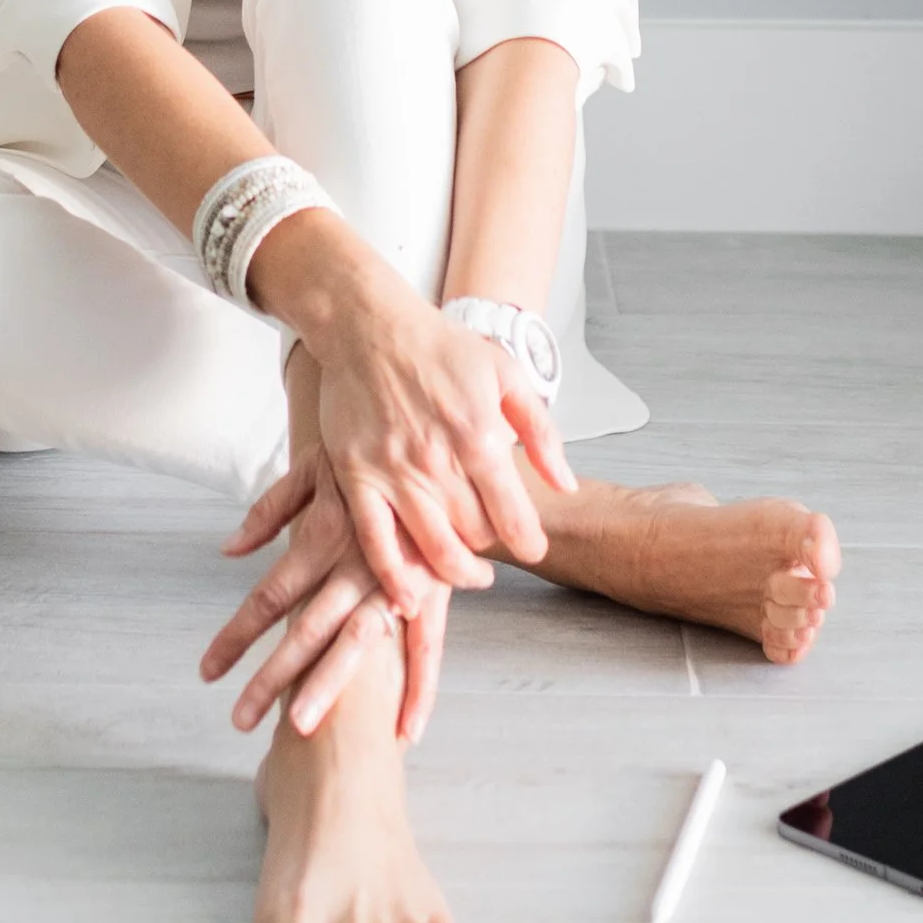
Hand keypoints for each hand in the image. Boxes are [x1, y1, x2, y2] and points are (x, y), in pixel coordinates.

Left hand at [201, 446, 449, 741]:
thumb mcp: (314, 469)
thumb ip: (269, 511)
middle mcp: (356, 563)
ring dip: (329, 686)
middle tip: (239, 719)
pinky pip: (427, 647)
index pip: (268, 596)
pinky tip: (405, 731)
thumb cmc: (368, 451)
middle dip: (271, 676)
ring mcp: (398, 579)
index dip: (236, 635)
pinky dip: (420, 690)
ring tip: (301, 728)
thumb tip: (228, 549)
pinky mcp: (436, 588)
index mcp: (323, 536)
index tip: (207, 672)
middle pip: (305, 629)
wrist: (437, 433)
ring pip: (358, 642)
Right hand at [295, 256, 576, 611]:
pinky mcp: (356, 477)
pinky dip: (395, 576)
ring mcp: (392, 471)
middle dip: (490, 552)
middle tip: (493, 550)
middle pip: (474, 536)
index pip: (512, 513)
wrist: (369, 325)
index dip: (529, 541)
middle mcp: (436, 460)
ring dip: (455, 574)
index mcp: (478, 435)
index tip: (534, 547)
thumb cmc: (441, 348)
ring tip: (467, 573)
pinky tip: (410, 597)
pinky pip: (376, 541)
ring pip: (432, 549)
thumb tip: (566, 484)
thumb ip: (541, 432)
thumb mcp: (506, 374)